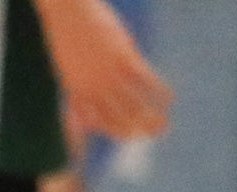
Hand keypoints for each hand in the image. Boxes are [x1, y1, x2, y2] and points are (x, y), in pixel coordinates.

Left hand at [37, 0, 169, 140]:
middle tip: (155, 134)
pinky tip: (169, 97)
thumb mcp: (68, 66)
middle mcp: (93, 89)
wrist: (67, 10)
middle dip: (138, 130)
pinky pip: (145, 79)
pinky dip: (159, 90)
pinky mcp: (122, 57)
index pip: (98, 122)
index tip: (132, 134)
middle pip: (118, 119)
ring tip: (165, 124)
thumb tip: (83, 98)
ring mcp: (108, 74)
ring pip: (133, 104)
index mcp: (78, 91)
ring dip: (152, 117)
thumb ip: (77, 87)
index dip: (116, 131)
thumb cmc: (67, 34)